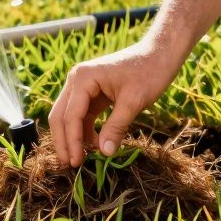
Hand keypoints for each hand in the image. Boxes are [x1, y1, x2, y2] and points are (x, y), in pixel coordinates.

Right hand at [49, 42, 181, 166]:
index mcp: (83, 78)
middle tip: (70, 166)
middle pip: (60, 116)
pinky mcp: (91, 93)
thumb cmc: (149, 72)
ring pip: (68, 117)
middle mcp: (76, 80)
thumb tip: (105, 153)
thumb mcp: (133, 102)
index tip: (77, 163)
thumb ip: (116, 127)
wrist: (159, 54)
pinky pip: (81, 116)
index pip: (70, 116)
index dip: (72, 142)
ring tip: (82, 159)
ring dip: (73, 138)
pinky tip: (94, 145)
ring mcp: (82, 87)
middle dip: (64, 142)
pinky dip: (84, 131)